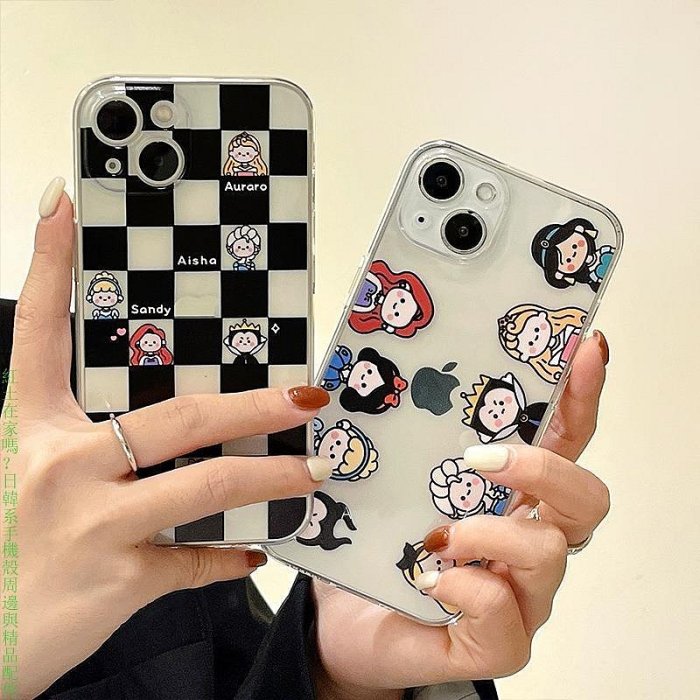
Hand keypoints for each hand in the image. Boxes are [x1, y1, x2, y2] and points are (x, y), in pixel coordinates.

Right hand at [7, 179, 331, 696]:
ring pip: (208, 486)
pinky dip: (232, 556)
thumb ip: (85, 448)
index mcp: (30, 430)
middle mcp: (61, 467)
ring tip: (316, 468)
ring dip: (273, 477)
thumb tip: (156, 431)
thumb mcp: (25, 479)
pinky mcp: (119, 581)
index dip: (50, 266)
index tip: (64, 205)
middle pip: (177, 416)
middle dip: (253, 404)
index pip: (38, 333)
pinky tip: (257, 549)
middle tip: (305, 395)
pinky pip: (196, 561)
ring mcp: (93, 525)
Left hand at [313, 332, 609, 698]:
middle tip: (480, 459)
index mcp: (510, 495)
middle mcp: (526, 540)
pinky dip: (468, 588)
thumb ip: (406, 435)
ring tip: (439, 533)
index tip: (585, 351)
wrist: (343, 621)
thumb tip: (395, 369)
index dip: (581, 397)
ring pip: (549, 554)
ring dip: (492, 532)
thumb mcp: (391, 478)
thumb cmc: (375, 545)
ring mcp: (519, 595)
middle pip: (586, 500)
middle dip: (543, 469)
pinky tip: (430, 578)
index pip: (565, 440)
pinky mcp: (495, 643)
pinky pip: (507, 620)